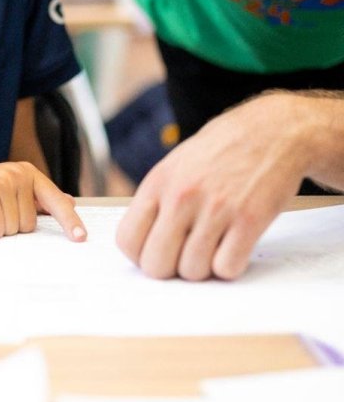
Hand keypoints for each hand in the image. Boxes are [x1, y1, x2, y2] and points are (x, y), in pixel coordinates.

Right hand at [0, 161, 86, 240]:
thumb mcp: (6, 192)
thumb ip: (35, 198)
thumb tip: (69, 202)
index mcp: (25, 172)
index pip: (54, 200)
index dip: (69, 221)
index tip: (81, 238)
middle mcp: (16, 174)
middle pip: (30, 225)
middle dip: (9, 226)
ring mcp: (1, 184)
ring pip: (13, 231)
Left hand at [115, 91, 340, 280]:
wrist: (273, 130)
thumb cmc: (223, 149)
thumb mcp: (177, 164)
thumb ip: (158, 200)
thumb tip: (144, 243)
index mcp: (158, 182)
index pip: (127, 240)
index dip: (141, 255)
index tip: (158, 253)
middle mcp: (182, 196)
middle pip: (157, 265)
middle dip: (171, 270)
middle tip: (186, 256)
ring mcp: (216, 208)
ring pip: (193, 271)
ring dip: (204, 268)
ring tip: (215, 246)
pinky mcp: (249, 219)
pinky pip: (227, 268)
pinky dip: (231, 266)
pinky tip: (235, 246)